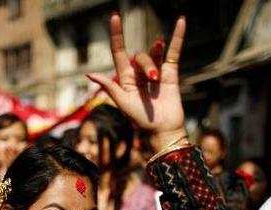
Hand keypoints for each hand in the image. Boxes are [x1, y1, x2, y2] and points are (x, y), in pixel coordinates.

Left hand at [87, 14, 186, 150]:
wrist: (162, 131)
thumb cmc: (140, 121)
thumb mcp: (122, 103)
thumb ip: (109, 87)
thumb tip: (90, 74)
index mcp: (125, 79)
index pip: (119, 52)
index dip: (117, 35)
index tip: (115, 17)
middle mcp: (139, 74)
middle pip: (139, 55)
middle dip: (145, 64)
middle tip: (152, 79)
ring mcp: (156, 73)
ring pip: (154, 54)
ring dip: (155, 61)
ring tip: (157, 78)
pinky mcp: (171, 74)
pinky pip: (173, 52)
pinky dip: (177, 38)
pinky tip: (181, 22)